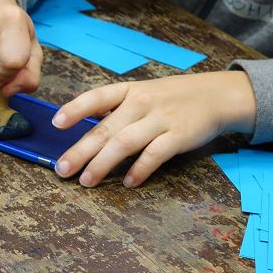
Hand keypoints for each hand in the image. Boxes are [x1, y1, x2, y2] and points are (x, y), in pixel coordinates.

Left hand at [52, 71, 255, 186]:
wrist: (216, 95)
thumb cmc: (170, 97)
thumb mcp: (141, 93)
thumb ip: (115, 108)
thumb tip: (84, 125)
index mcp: (128, 90)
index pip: (97, 97)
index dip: (75, 109)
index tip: (57, 123)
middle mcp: (141, 103)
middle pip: (105, 129)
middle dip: (81, 151)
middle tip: (62, 169)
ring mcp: (160, 119)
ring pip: (124, 143)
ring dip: (102, 164)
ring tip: (86, 181)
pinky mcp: (178, 136)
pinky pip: (154, 155)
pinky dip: (139, 169)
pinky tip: (127, 182)